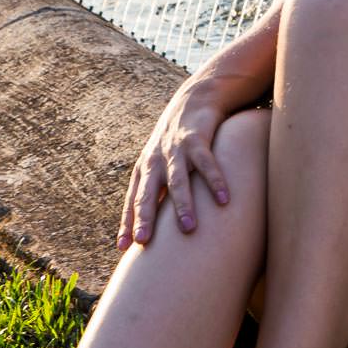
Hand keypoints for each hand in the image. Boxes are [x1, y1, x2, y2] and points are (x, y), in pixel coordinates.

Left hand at [117, 79, 231, 248]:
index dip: (128, 222)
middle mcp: (156, 160)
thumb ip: (156, 192)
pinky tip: (223, 200)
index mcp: (144, 169)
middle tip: (144, 242)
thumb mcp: (160, 164)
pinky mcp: (198, 139)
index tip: (124, 247)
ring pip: (177, 180)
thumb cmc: (175, 142)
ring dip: (182, 204)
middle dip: (145, 217)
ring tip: (188, 228)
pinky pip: (207, 163)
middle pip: (148, 192)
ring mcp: (176, 149)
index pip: (133, 200)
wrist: (193, 100)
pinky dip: (215, 181)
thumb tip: (152, 227)